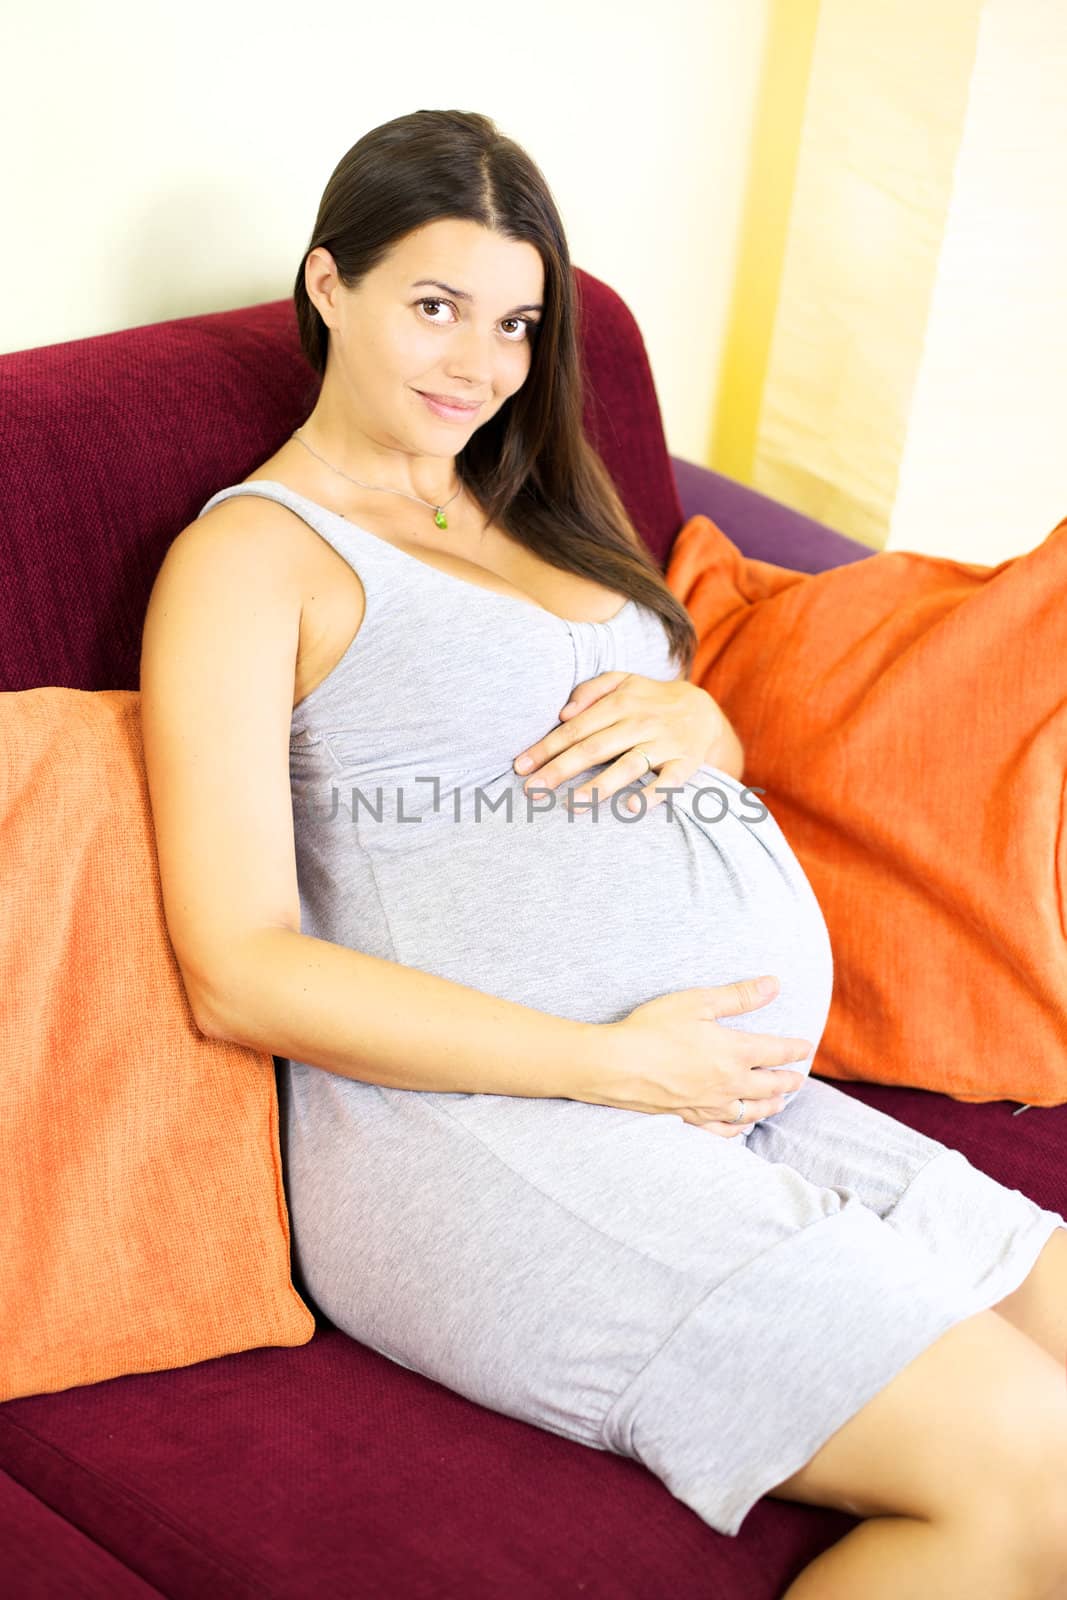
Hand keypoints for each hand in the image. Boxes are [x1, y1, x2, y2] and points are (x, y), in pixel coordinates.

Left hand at [513, 672, 734, 814]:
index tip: (520, 767)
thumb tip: (563, 712)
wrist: (704, 710)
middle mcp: (640, 722)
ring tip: (572, 805)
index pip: (576, 728)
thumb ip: (590, 691)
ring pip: (628, 766)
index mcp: (620, 703)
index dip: (547, 747)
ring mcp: (663, 744)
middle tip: (532, 790)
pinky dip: (652, 795)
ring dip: (600, 786)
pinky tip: (632, 810)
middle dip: (561, 769)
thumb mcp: (622, 682)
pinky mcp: (685, 763)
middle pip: (595, 748)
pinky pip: (669, 782)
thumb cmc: (649, 699)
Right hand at [574, 977, 812, 1135]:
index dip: (795, 1049)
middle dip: (789, 1081)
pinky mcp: (691, 1119)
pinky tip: (742, 1125)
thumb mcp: (698, 1002)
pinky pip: (725, 1131)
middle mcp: (730, 1084)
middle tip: (799, 1078)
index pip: (777, 1052)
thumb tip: (774, 984)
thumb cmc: (653, 1028)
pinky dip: (740, 1128)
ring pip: (753, 1111)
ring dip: (771, 1106)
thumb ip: (739, 996)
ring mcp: (711, 1105)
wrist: (616, 1065)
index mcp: (735, 1052)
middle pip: (771, 1086)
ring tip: (780, 1102)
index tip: (805, 1047)